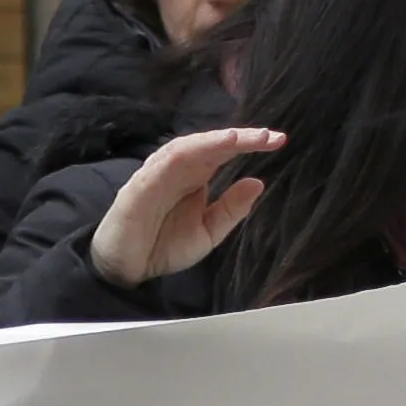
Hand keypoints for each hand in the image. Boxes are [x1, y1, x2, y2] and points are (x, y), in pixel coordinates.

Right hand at [90, 127, 286, 288]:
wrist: (126, 268)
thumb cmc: (163, 246)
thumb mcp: (208, 232)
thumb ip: (231, 210)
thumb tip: (259, 182)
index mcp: (196, 177)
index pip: (226, 153)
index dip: (250, 144)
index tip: (279, 141)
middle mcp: (179, 169)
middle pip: (211, 144)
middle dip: (240, 138)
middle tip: (270, 136)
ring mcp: (158, 174)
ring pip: (188, 147)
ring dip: (214, 140)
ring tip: (239, 138)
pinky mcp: (140, 186)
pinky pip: (162, 164)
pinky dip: (184, 153)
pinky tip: (205, 149)